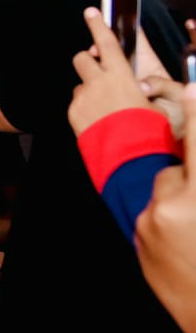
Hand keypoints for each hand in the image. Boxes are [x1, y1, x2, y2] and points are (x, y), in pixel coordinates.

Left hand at [69, 8, 153, 136]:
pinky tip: (100, 122)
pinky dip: (86, 109)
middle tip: (98, 71)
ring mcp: (82, 98)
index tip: (90, 12)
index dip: (98, 25)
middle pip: (82, 58)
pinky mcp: (73, 113)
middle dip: (88, 60)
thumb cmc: (148, 129)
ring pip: (80, 85)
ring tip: (106, 108)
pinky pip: (77, 104)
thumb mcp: (157, 105)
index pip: (106, 43)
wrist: (128, 157)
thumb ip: (144, 89)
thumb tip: (139, 85)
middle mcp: (97, 83)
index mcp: (121, 76)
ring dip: (89, 90)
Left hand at [136, 85, 195, 332]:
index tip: (192, 87)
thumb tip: (192, 145)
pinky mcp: (142, 240)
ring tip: (195, 234)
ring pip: (166, 191)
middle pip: (179, 169)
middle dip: (191, 178)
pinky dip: (169, 222)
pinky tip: (185, 245)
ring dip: (181, 202)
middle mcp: (174, 208)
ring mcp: (153, 226)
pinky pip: (155, 214)